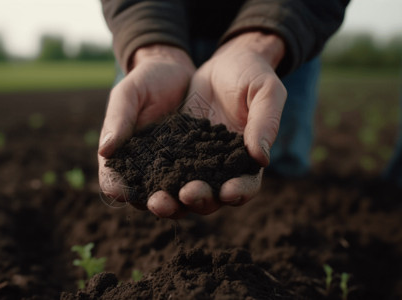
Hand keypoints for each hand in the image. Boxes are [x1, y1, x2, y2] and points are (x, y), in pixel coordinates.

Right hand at [98, 44, 195, 211]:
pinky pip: (205, 181)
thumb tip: (104, 150)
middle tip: (162, 203)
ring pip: (179, 197)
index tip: (125, 192)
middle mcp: (149, 172)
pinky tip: (219, 184)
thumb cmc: (146, 81)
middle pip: (148, 198)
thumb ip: (118, 119)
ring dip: (184, 202)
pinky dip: (211, 186)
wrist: (179, 73)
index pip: (113, 181)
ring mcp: (176, 171)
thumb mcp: (128, 93)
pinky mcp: (200, 166)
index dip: (117, 189)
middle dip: (156, 203)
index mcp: (123, 158)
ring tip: (191, 195)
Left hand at [151, 32, 287, 216]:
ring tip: (156, 201)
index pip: (246, 185)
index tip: (227, 192)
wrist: (224, 63)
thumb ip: (266, 122)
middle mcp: (219, 169)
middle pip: (210, 197)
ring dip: (170, 201)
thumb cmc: (253, 75)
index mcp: (246, 161)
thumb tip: (261, 157)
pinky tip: (136, 182)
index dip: (238, 192)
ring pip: (180, 191)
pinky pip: (159, 169)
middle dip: (198, 200)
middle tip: (185, 195)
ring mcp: (194, 162)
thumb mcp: (266, 91)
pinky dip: (149, 179)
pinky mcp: (172, 151)